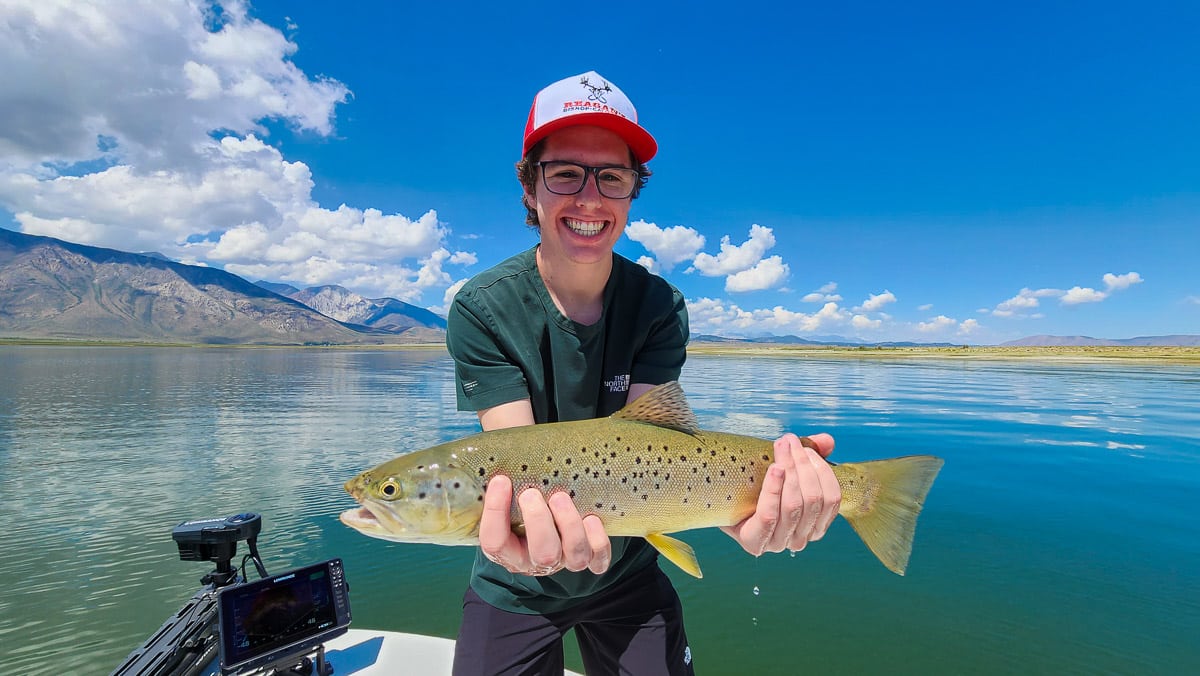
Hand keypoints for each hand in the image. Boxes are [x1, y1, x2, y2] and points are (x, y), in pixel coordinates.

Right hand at [479, 475, 611, 575]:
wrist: (547, 512)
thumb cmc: (523, 498)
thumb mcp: (507, 495)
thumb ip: (502, 484)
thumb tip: (492, 452)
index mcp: (508, 550)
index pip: (495, 542)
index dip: (495, 512)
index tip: (500, 480)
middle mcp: (536, 561)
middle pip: (542, 554)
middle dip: (538, 521)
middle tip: (532, 493)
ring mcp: (564, 561)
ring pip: (574, 557)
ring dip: (570, 526)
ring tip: (561, 497)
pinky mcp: (589, 559)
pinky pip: (598, 560)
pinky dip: (598, 541)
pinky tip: (592, 519)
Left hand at [721, 433, 840, 554]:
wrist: (721, 499)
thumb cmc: (757, 485)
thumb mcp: (786, 469)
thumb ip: (809, 456)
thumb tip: (827, 441)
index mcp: (814, 524)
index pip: (831, 499)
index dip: (822, 470)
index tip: (806, 448)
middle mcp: (800, 538)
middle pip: (813, 499)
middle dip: (802, 465)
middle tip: (788, 442)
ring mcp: (778, 543)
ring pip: (793, 505)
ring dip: (789, 471)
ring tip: (780, 448)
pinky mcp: (755, 542)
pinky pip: (769, 515)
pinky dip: (773, 489)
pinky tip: (774, 469)